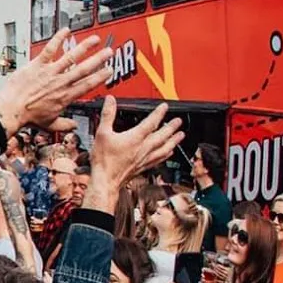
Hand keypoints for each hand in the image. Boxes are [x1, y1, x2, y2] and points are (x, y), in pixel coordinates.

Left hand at [0, 28, 113, 135]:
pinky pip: (50, 49)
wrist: (11, 110)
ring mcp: (50, 72)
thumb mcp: (49, 125)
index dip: (100, 77)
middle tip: (109, 52)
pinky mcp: (37, 65)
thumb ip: (63, 125)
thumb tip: (72, 127)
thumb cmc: (27, 117)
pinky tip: (66, 30)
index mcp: (65, 96)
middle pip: (84, 69)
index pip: (88, 85)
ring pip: (71, 56)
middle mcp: (60, 82)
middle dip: (99, 59)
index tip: (109, 71)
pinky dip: (58, 39)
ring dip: (84, 47)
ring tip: (95, 39)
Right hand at [86, 96, 184, 211]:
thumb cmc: (104, 160)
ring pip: (164, 148)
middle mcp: (143, 148)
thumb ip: (107, 115)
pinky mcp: (143, 167)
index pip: (151, 122)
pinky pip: (159, 159)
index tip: (165, 107)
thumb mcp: (102, 133)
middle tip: (179, 121)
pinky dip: (166, 154)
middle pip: (162, 135)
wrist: (105, 181)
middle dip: (171, 127)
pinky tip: (169, 153)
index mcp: (135, 138)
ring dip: (174, 141)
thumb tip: (110, 101)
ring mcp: (145, 159)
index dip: (159, 113)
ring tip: (181, 136)